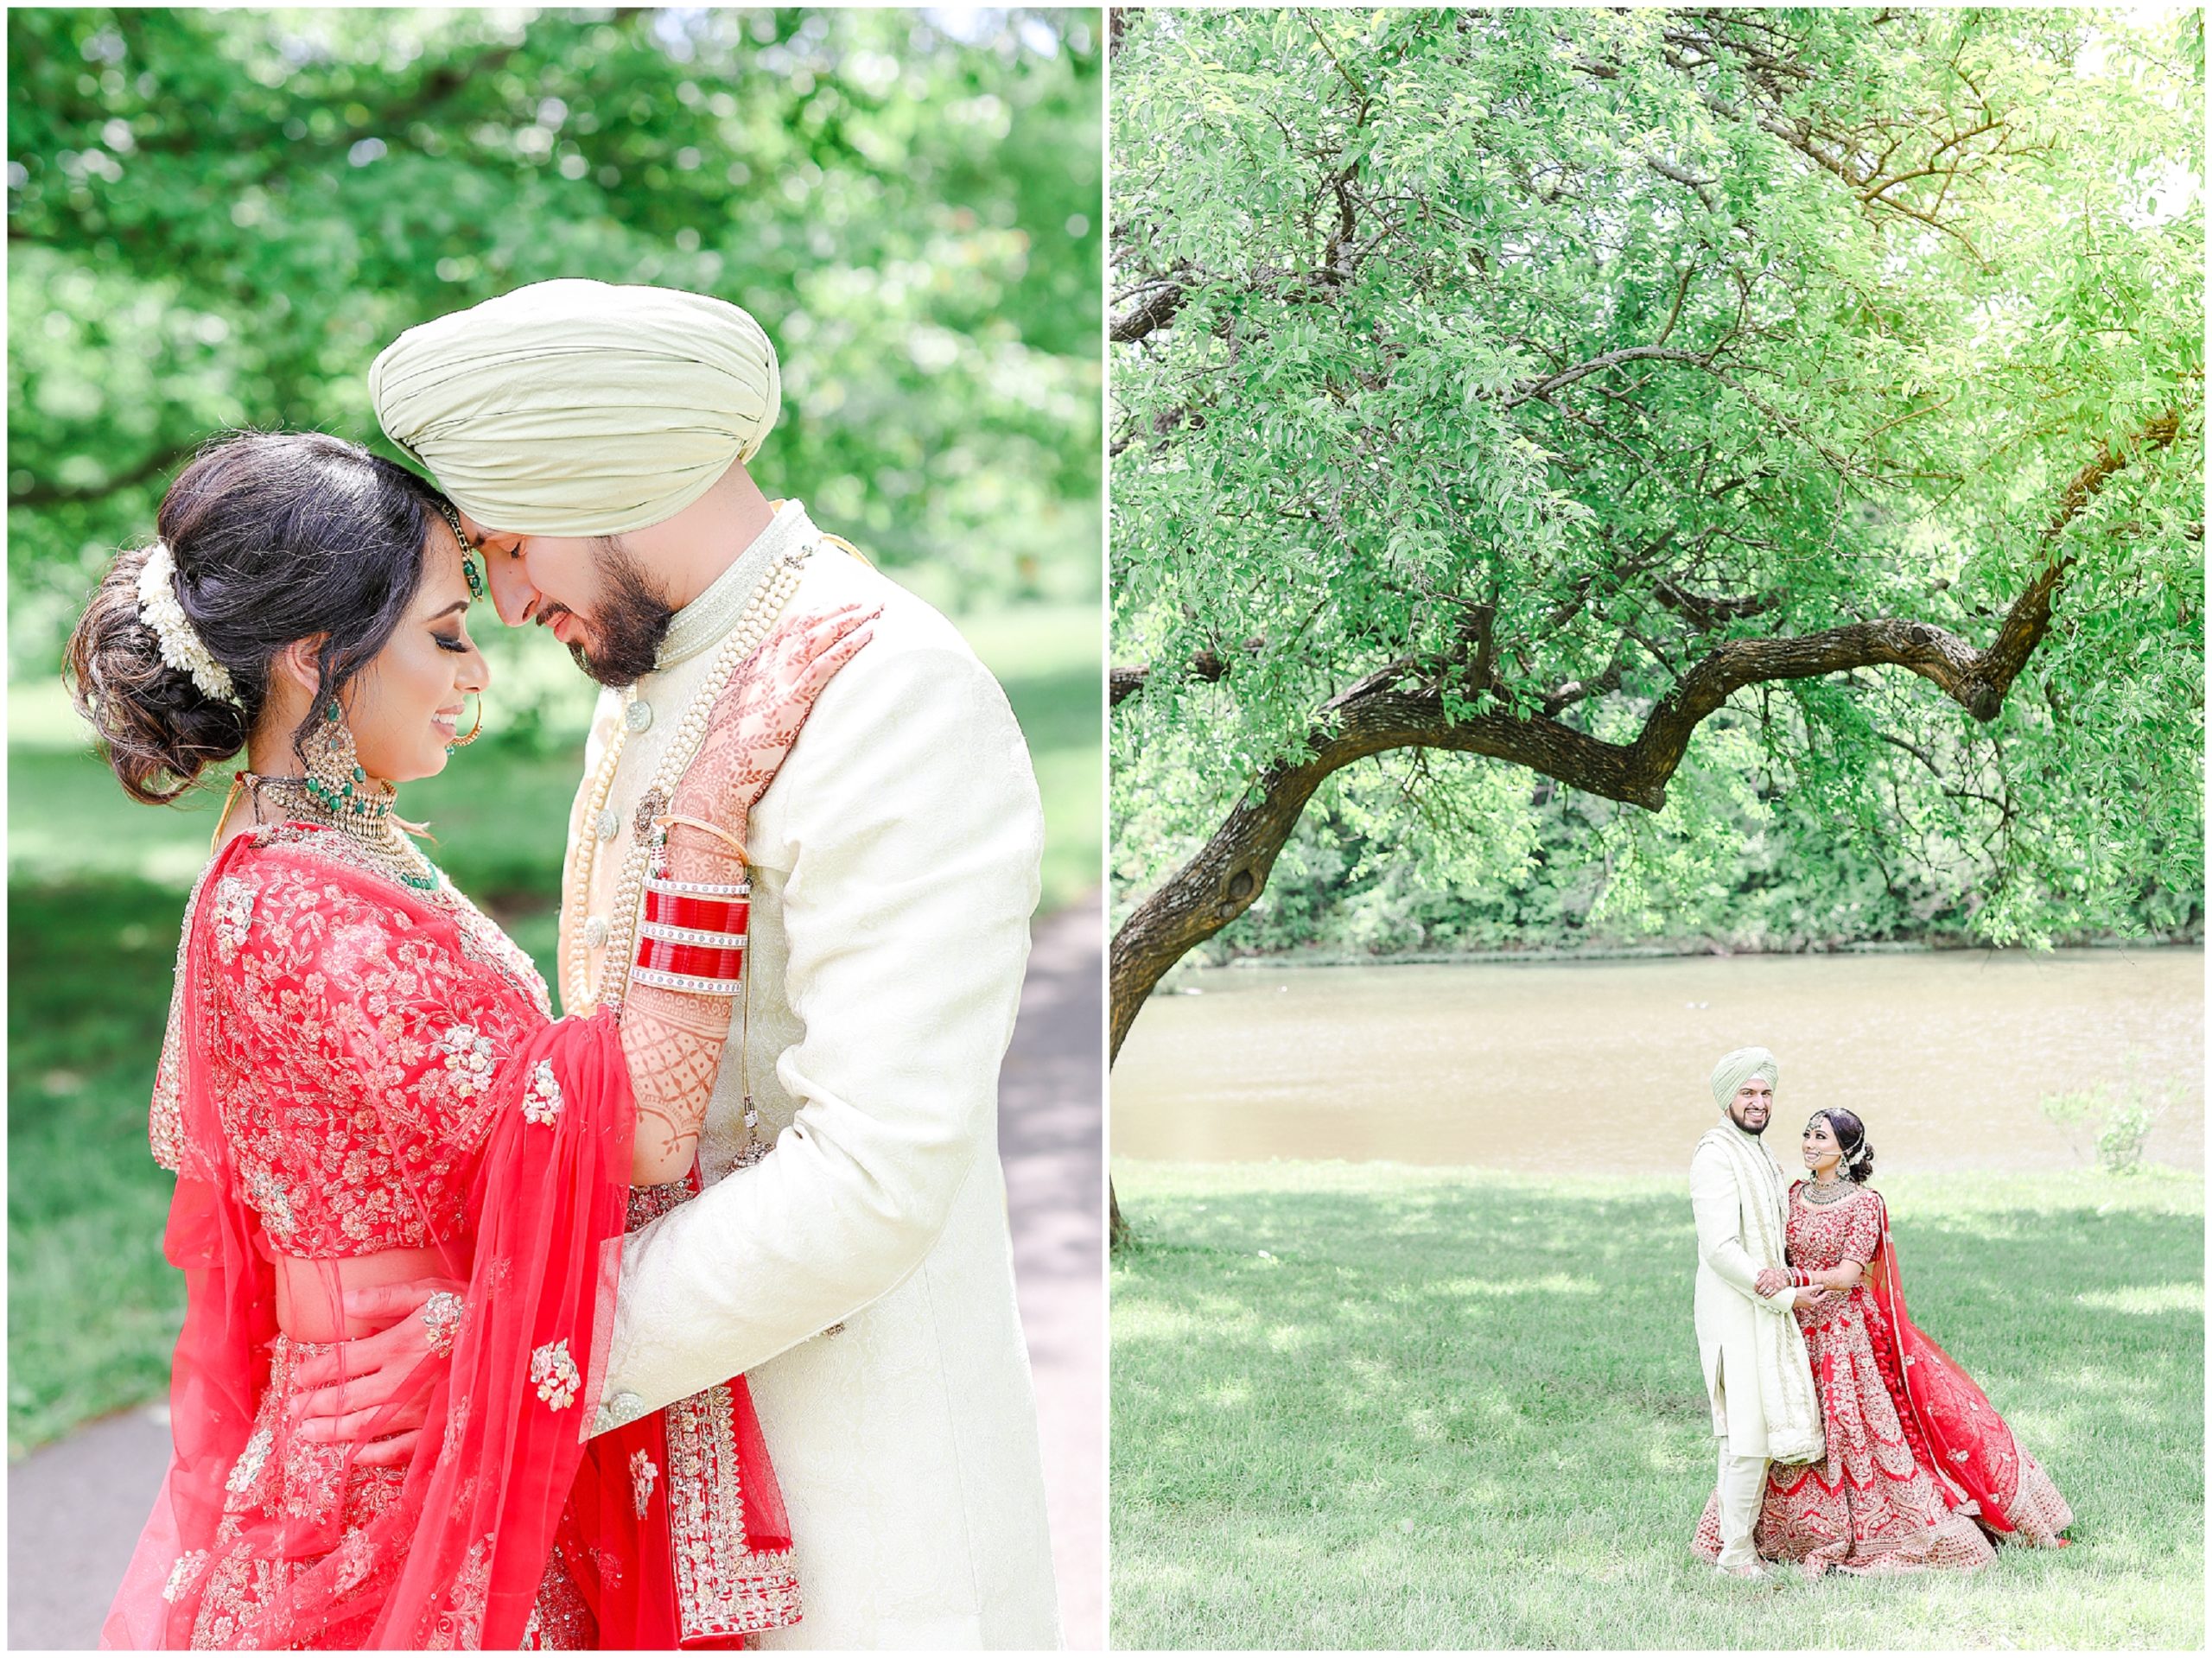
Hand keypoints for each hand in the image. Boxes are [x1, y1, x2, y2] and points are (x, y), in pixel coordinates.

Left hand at [288, 1277, 460, 1465]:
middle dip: (315, 1406)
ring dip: (332, 1432)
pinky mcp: (435, 1427)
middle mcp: (401, 1382)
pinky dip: (373, 1455)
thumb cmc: (469, 1311)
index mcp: (397, 1346)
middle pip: (346, 1399)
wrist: (511, 1340)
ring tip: (308, 1435)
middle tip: (292, 1412)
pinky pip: (398, 1448)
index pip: (342, 1363)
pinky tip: (353, 1455)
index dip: (315, 1372)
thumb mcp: (429, 1293)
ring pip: (364, 1427)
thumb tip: (342, 1302)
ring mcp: (418, 1409)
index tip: (297, 1377)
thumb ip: (385, 1298)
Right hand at [668, 605, 880, 860]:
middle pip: (802, 626)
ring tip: (872, 608)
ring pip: (816, 637)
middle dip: (833, 610)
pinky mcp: (790, 701)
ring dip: (847, 619)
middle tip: (860, 600)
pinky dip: (848, 645)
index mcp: (749, 670)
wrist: (716, 775)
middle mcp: (762, 669)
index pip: (782, 632)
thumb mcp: (729, 715)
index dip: (808, 616)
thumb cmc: (724, 755)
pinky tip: (868, 634)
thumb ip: (742, 695)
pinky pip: (825, 664)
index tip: (829, 607)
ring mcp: (776, 682)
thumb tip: (745, 688)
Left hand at [1755, 1267, 1789, 1297]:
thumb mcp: (1767, 1270)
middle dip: (1759, 1291)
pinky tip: (1766, 1297)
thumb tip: (1756, 1277)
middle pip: (1761, 1288)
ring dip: (1763, 1294)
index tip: (1755, 1289)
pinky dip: (1768, 1296)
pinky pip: (1772, 1293)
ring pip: (1766, 1291)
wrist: (1784, 1275)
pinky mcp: (1778, 1288)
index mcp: (1766, 1275)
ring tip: (1762, 1294)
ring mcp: (1774, 1284)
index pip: (1758, 1283)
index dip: (1755, 1287)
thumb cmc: (1774, 1273)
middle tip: (1758, 1293)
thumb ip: (1761, 1272)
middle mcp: (1770, 1279)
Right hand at [1798, 1286, 1840, 1320]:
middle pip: (1818, 1298)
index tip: (1829, 1290)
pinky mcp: (1801, 1302)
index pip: (1822, 1297)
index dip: (1826, 1293)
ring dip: (1815, 1294)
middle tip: (1824, 1289)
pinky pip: (1808, 1298)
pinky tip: (1807, 1291)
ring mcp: (1805, 1303)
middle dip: (1821, 1293)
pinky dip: (1810, 1294)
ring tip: (1816, 1289)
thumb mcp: (1807, 1289)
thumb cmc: (1796, 1295)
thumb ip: (1815, 1288)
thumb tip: (1822, 1286)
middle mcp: (1809, 1304)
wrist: (1787, 1299)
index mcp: (1812, 1302)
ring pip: (1813, 1298)